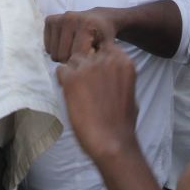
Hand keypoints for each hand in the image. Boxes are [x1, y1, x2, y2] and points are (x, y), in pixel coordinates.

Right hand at [43, 8, 116, 61]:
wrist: (100, 18)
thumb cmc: (104, 36)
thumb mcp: (107, 48)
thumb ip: (98, 59)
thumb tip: (88, 69)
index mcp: (85, 25)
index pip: (75, 56)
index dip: (81, 64)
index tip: (87, 61)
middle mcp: (70, 18)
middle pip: (61, 55)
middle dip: (70, 60)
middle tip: (79, 56)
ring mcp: (58, 18)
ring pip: (52, 52)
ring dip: (62, 55)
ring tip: (72, 50)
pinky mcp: (50, 20)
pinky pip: (47, 46)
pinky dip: (55, 49)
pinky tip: (65, 44)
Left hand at [58, 43, 138, 161]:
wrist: (112, 142)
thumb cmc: (122, 122)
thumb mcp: (129, 91)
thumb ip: (118, 75)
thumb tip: (106, 72)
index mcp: (124, 61)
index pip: (104, 46)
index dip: (98, 60)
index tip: (97, 74)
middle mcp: (107, 59)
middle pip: (87, 52)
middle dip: (85, 66)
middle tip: (86, 87)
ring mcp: (89, 67)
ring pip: (73, 60)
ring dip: (73, 73)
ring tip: (79, 93)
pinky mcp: (72, 78)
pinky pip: (60, 70)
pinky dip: (62, 82)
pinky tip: (71, 96)